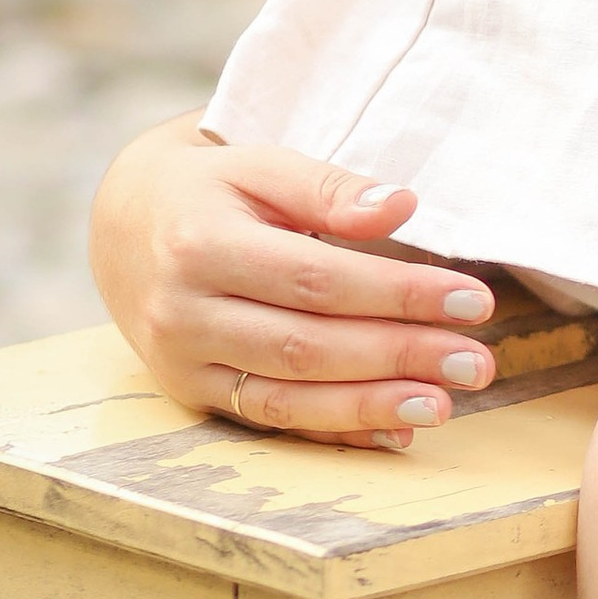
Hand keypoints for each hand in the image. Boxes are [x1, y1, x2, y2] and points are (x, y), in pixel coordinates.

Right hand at [88, 113, 497, 452]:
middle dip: (399, 356)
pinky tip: (396, 433)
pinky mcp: (190, 394)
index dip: (398, 294)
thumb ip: (328, 188)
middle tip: (475, 362)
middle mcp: (184, 312)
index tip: (473, 299)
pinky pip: (269, 422)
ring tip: (444, 405)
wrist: (122, 226)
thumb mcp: (260, 165)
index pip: (318, 278)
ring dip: (371, 406)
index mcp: (201, 243)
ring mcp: (182, 361)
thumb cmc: (211, 189)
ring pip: (287, 397)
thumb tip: (401, 206)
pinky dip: (335, 432)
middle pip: (307, 344)